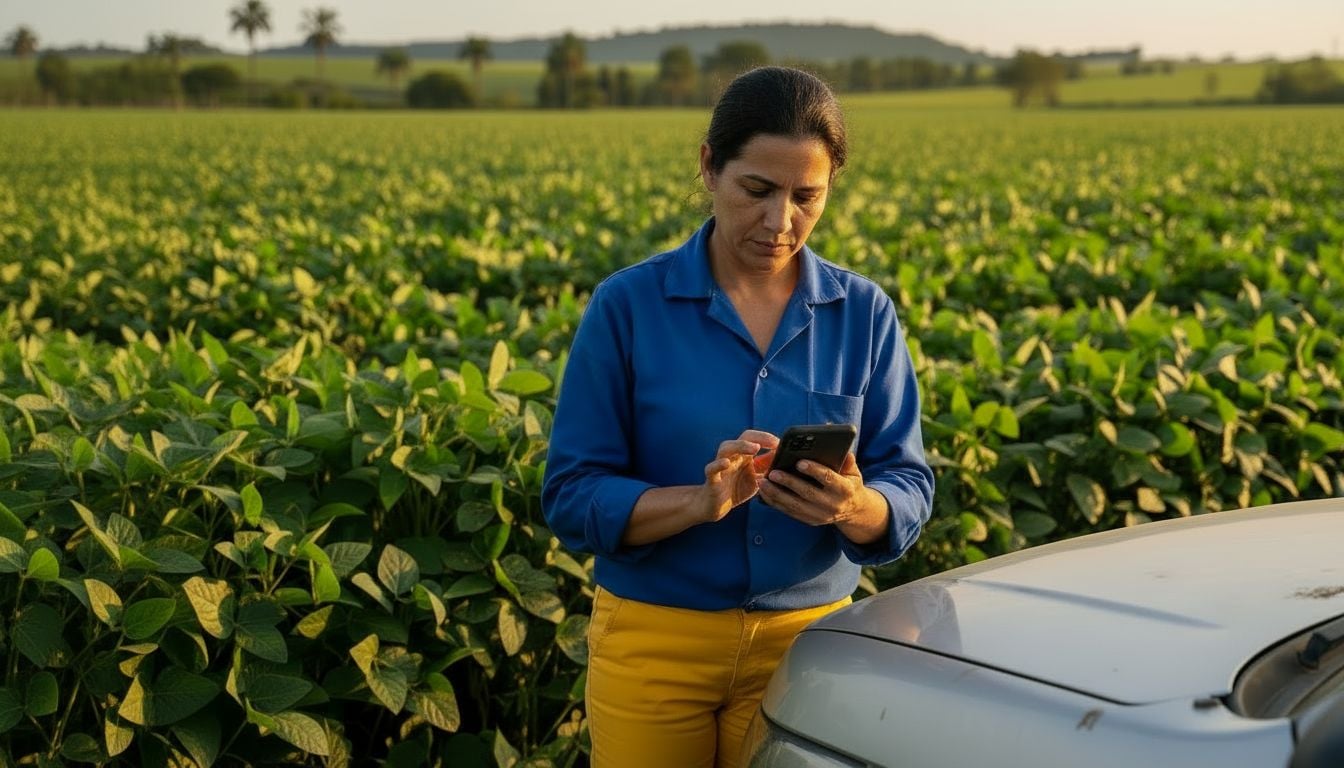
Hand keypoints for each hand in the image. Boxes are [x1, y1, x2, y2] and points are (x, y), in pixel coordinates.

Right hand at [698, 429, 777, 522]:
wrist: (715, 506)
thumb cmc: (736, 489)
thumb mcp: (756, 478)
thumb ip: (767, 468)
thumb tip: (784, 457)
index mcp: (744, 456)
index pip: (754, 439)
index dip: (767, 438)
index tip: (781, 444)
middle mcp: (732, 457)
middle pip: (742, 438)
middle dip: (758, 437)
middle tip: (773, 443)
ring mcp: (721, 467)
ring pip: (726, 448)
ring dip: (740, 446)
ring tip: (754, 448)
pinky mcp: (712, 479)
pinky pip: (711, 468)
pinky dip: (717, 464)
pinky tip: (726, 463)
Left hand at [758, 453, 888, 544]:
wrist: (853, 510)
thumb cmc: (849, 482)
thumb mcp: (852, 469)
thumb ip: (842, 454)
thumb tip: (829, 429)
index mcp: (845, 489)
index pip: (829, 478)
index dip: (814, 470)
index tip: (799, 462)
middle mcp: (833, 505)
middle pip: (808, 493)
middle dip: (789, 482)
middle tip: (773, 472)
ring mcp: (820, 515)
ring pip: (795, 505)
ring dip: (776, 494)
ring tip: (762, 481)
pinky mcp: (810, 521)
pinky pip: (789, 512)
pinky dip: (775, 503)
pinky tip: (764, 492)